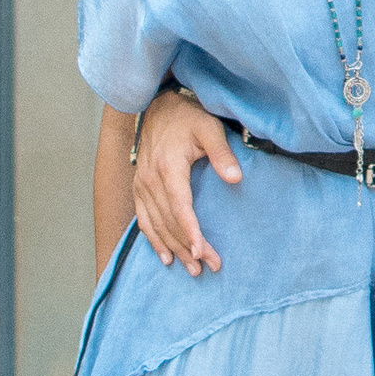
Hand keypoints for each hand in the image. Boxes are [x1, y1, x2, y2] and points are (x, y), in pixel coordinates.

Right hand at [132, 86, 238, 274]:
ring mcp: (142, 185)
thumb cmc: (188, 117)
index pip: (180, 207)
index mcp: (168, 168)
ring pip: (156, 225)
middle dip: (188, 247)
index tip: (203, 251)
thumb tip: (235, 179)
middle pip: (169, 222)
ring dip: (173, 249)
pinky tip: (165, 257)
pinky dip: (153, 240)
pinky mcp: (139, 188)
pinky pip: (143, 220)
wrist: (158, 106)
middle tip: (208, 267)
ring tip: (192, 269)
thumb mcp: (210, 128)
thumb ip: (222, 153)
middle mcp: (150, 180)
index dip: (190, 231)